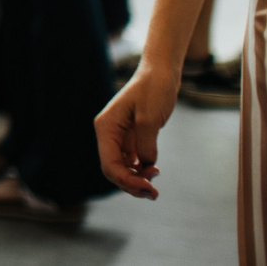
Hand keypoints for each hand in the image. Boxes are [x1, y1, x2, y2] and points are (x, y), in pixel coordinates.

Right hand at [97, 59, 179, 197]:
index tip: (149, 190)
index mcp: (106, 127)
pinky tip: (155, 169)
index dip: (127, 182)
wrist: (161, 73)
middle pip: (113, 170)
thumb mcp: (150, 118)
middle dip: (131, 184)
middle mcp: (108, 133)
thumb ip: (145, 145)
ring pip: (122, 168)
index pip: (109, 164)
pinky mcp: (131, 137)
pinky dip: (141, 170)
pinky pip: (131, 161)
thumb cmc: (153, 89)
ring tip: (156, 182)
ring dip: (137, 179)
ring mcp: (119, 136)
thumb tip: (146, 165)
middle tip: (154, 194)